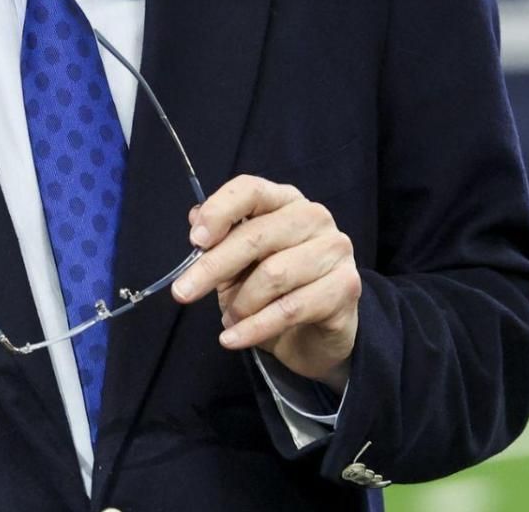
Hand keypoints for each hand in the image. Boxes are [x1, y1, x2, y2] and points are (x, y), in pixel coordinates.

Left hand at [170, 175, 359, 390]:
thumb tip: (195, 218)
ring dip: (241, 304)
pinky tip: (233, 338)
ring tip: (228, 321)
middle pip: (257, 236)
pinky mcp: (346, 287)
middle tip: (183, 292)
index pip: (251, 190)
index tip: (194, 240)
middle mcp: (314, 217)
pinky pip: (290, 308)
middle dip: (214, 267)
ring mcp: (335, 250)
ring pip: (274, 274)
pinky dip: (254, 327)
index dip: (219, 211)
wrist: (315, 336)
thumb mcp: (238, 266)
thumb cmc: (273, 291)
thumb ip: (219, 241)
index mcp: (285, 201)